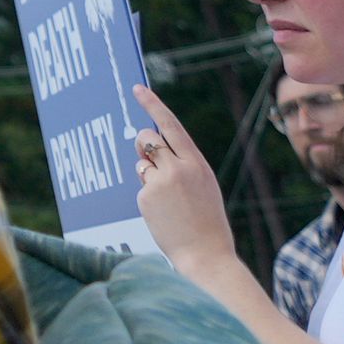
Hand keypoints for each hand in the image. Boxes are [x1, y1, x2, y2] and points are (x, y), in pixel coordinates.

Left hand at [131, 86, 232, 273]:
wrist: (206, 254)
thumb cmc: (206, 220)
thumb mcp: (202, 185)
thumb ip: (182, 164)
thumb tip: (152, 149)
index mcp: (196, 163)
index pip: (171, 126)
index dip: (152, 105)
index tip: (137, 89)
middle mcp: (179, 168)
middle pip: (148, 138)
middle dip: (143, 143)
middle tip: (147, 154)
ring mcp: (161, 182)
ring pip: (141, 162)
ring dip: (146, 173)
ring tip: (166, 198)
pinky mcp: (146, 197)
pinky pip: (141, 187)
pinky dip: (147, 196)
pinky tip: (162, 214)